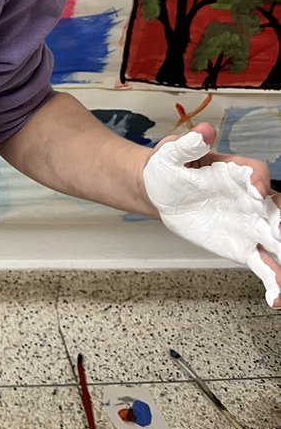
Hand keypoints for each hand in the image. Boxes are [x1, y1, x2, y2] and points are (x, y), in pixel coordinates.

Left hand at [143, 123, 280, 306]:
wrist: (159, 192)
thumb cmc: (168, 167)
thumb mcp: (172, 154)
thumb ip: (188, 145)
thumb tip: (204, 131)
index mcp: (234, 171)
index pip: (256, 172)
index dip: (260, 180)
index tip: (257, 190)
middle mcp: (250, 198)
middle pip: (276, 208)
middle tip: (279, 233)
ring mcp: (250, 224)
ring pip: (276, 240)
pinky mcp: (244, 246)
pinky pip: (264, 263)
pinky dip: (273, 280)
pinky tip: (275, 297)